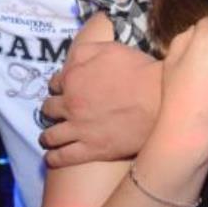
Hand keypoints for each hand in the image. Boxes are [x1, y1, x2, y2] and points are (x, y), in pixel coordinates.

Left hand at [39, 41, 160, 167]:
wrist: (160, 100)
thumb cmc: (138, 70)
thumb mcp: (108, 48)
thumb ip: (84, 52)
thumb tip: (70, 61)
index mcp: (73, 78)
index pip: (55, 83)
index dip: (60, 86)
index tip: (64, 90)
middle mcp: (70, 105)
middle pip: (49, 109)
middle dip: (51, 110)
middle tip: (56, 114)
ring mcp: (79, 129)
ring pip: (51, 136)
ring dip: (47, 136)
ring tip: (47, 139)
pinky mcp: (92, 150)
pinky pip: (63, 157)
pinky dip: (53, 158)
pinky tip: (51, 158)